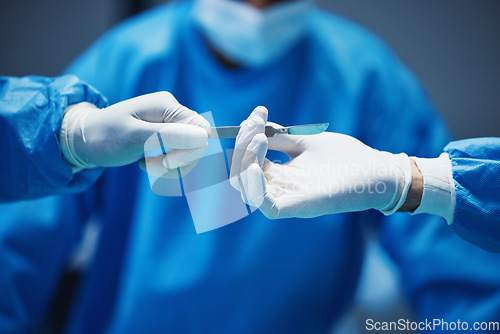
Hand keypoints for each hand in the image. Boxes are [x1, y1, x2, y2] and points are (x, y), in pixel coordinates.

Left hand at [60, 92, 209, 173]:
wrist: (83, 140)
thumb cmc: (105, 136)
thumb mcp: (136, 138)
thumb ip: (170, 136)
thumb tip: (204, 137)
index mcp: (167, 106)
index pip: (201, 130)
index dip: (190, 151)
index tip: (166, 164)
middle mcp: (171, 111)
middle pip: (196, 142)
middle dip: (178, 161)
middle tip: (153, 167)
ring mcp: (168, 123)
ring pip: (188, 151)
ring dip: (169, 166)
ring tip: (145, 165)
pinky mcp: (164, 134)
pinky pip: (177, 153)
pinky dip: (163, 164)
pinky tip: (145, 162)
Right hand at [230, 106, 411, 218]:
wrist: (375, 171)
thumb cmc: (346, 157)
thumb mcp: (308, 142)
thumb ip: (281, 138)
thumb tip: (257, 125)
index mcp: (281, 173)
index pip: (249, 159)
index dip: (247, 135)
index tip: (260, 112)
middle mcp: (279, 187)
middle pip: (242, 173)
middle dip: (242, 145)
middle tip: (257, 124)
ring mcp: (287, 198)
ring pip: (247, 189)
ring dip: (244, 161)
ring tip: (259, 139)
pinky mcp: (296, 208)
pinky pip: (265, 204)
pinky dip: (253, 186)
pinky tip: (256, 165)